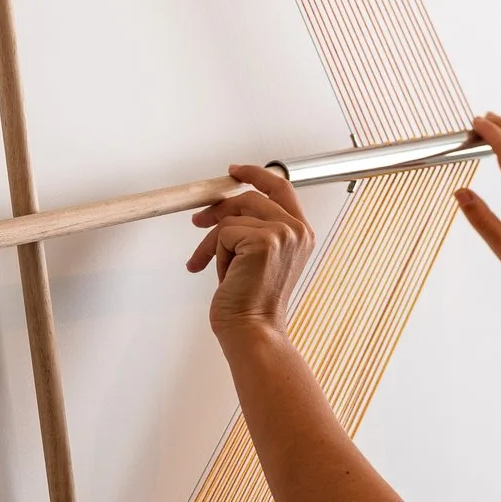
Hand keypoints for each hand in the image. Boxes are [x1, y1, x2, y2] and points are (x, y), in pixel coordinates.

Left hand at [188, 164, 314, 337]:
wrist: (252, 330)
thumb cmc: (252, 304)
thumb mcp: (258, 258)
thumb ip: (253, 229)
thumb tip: (222, 209)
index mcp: (301, 233)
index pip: (281, 187)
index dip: (255, 174)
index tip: (234, 171)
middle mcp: (296, 230)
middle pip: (249, 197)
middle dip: (218, 210)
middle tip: (199, 221)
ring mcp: (282, 233)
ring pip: (231, 217)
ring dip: (213, 243)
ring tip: (207, 264)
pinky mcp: (263, 240)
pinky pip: (223, 233)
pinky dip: (213, 253)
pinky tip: (222, 275)